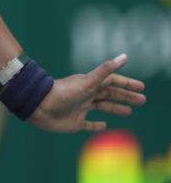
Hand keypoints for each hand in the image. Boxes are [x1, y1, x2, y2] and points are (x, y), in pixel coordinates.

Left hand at [27, 54, 145, 132]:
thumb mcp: (88, 82)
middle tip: (142, 100)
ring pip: (101, 107)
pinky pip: (88, 124)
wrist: (39, 106)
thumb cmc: (63, 93)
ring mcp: (80, 108)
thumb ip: (106, 70)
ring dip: (115, 108)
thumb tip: (125, 56)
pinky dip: (96, 126)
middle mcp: (86, 95)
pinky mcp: (74, 122)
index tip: (141, 87)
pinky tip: (104, 126)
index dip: (126, 84)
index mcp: (89, 84)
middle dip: (125, 97)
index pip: (112, 82)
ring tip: (129, 112)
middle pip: (110, 94)